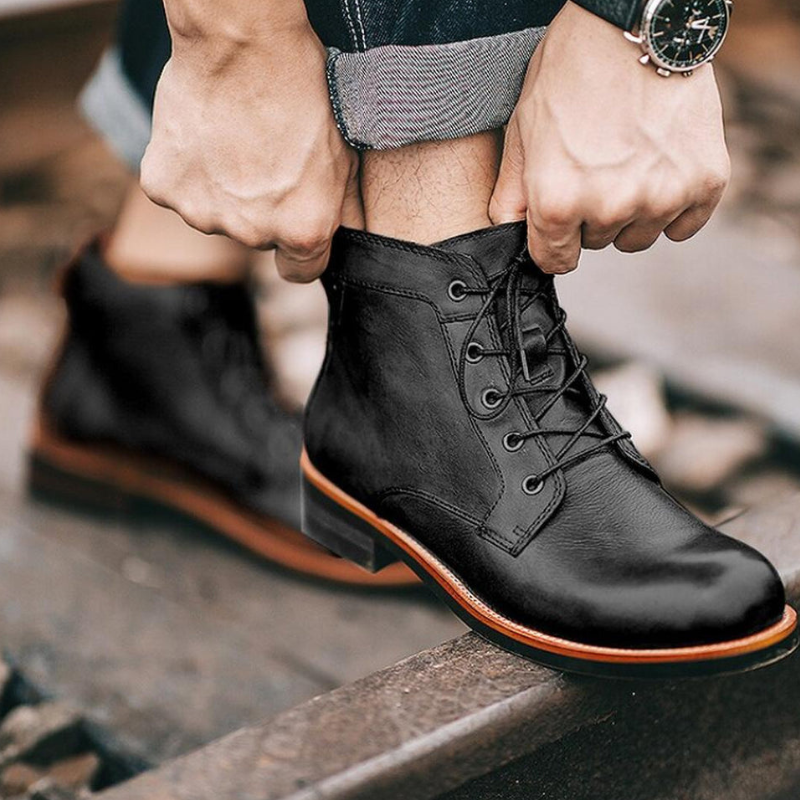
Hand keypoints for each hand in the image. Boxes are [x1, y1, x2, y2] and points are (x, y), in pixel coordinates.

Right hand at [141, 20, 361, 281]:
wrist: (243, 42)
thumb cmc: (303, 93)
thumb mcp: (343, 158)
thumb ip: (342, 211)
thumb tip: (348, 238)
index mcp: (301, 231)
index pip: (299, 272)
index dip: (299, 245)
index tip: (292, 218)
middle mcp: (251, 234)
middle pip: (256, 239)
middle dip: (261, 209)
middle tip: (264, 159)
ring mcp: (203, 214)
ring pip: (215, 216)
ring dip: (222, 191)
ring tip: (233, 142)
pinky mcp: (163, 189)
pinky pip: (178, 192)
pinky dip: (187, 171)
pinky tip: (202, 138)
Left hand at [489, 1, 729, 273]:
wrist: (636, 20)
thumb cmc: (570, 71)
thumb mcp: (523, 133)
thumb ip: (512, 196)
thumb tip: (509, 235)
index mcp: (558, 202)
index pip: (555, 260)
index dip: (554, 241)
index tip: (561, 222)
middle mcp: (610, 207)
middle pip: (597, 243)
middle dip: (592, 214)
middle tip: (597, 164)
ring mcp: (662, 196)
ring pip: (639, 237)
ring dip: (632, 212)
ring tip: (628, 160)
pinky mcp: (706, 181)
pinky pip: (684, 227)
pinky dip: (674, 206)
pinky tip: (661, 167)